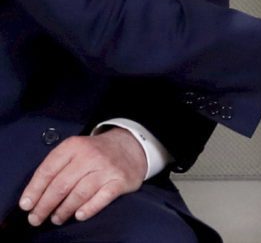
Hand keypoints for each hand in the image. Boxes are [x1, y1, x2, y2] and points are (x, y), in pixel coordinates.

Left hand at [19, 128, 145, 226]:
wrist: (131, 146)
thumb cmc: (96, 153)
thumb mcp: (76, 150)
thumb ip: (57, 167)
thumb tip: (35, 196)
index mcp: (74, 146)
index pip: (48, 170)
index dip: (34, 190)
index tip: (26, 206)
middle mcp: (90, 156)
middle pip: (61, 185)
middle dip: (44, 206)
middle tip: (36, 219)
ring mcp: (106, 169)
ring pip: (79, 194)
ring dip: (63, 211)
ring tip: (56, 219)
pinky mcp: (120, 181)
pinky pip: (102, 198)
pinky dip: (88, 209)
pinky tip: (79, 216)